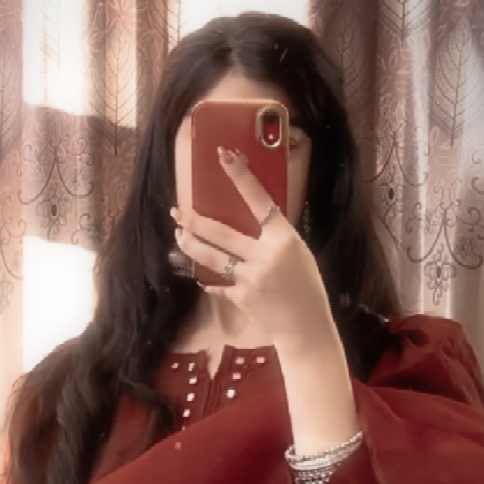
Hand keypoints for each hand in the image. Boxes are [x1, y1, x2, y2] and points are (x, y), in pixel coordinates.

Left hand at [171, 147, 336, 359]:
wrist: (307, 327)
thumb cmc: (307, 287)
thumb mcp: (298, 253)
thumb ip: (273, 238)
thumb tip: (250, 220)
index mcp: (284, 238)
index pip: (258, 199)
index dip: (241, 176)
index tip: (224, 156)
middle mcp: (266, 255)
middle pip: (221, 232)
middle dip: (194, 221)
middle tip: (176, 211)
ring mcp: (251, 278)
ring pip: (211, 257)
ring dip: (191, 245)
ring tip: (179, 235)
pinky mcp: (241, 298)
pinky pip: (218, 284)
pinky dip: (210, 281)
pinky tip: (201, 277)